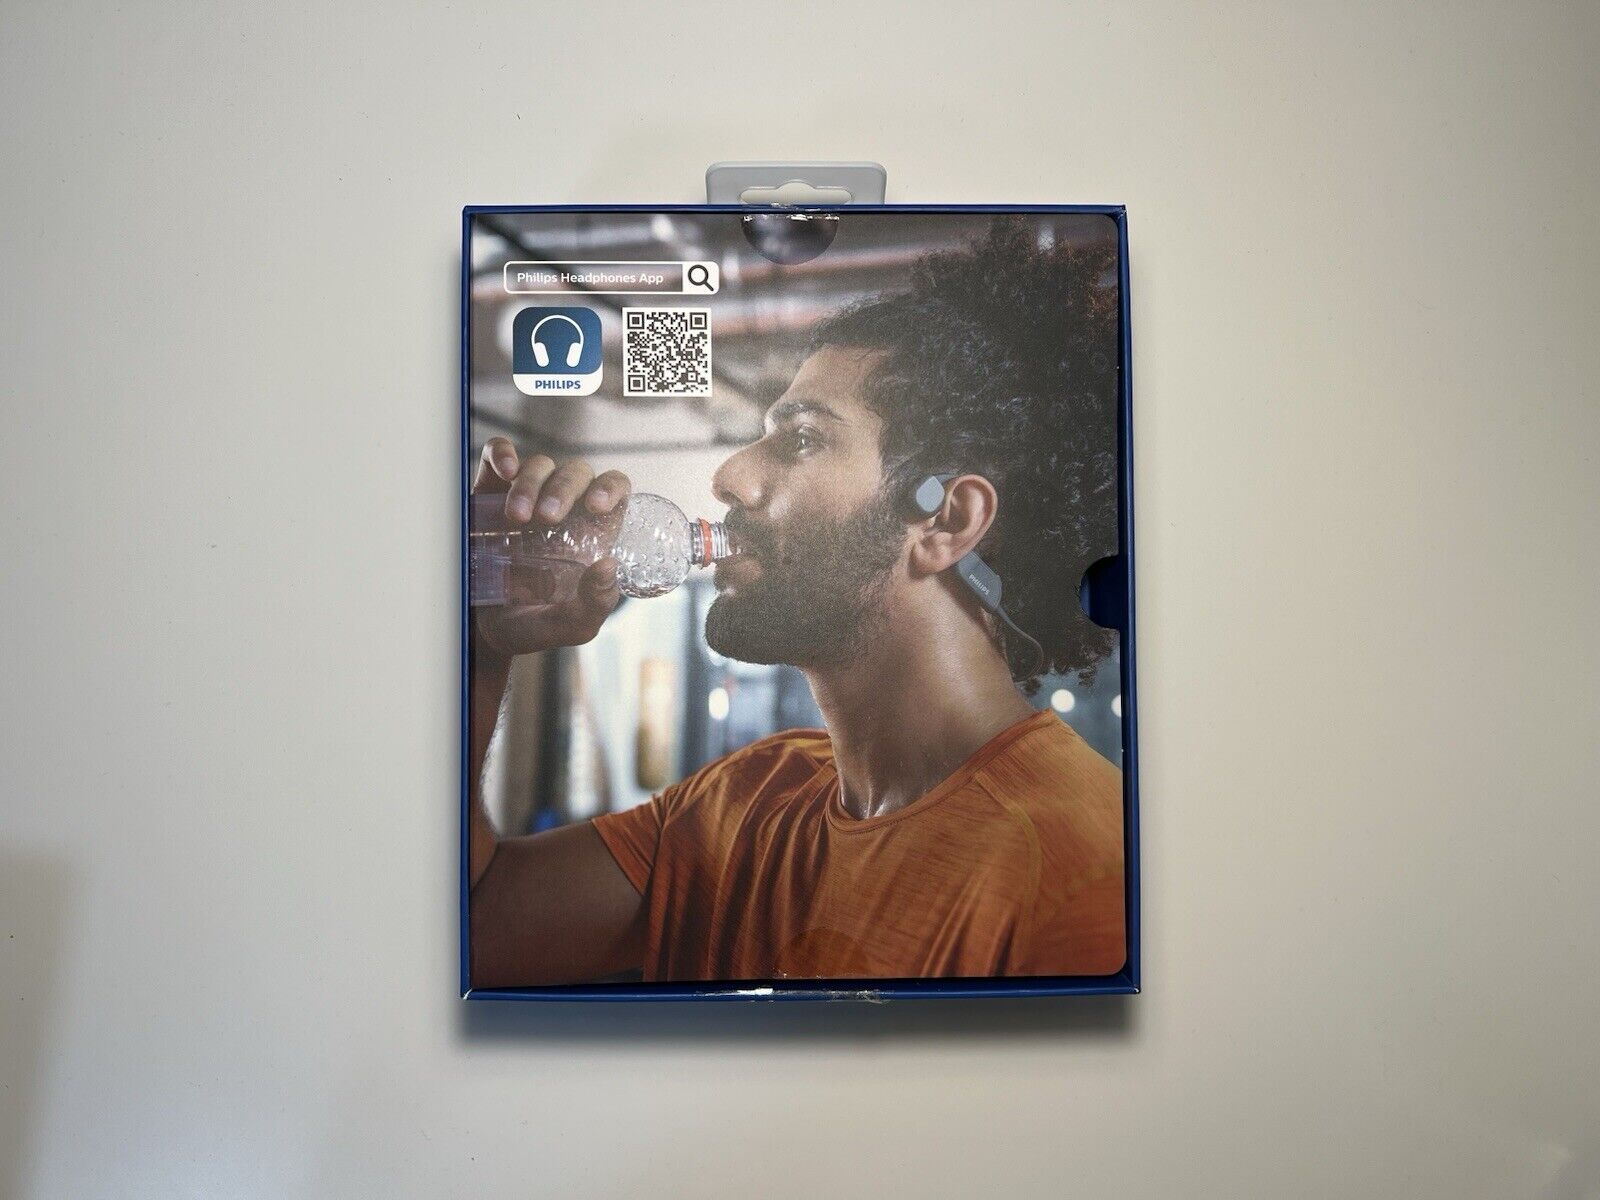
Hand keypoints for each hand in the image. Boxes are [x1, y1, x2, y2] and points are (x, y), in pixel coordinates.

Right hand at [471, 438, 631, 657]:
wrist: (482, 631)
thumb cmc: (535, 626)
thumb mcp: (573, 626)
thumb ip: (595, 603)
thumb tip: (609, 564)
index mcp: (592, 533)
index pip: (614, 490)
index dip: (611, 488)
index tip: (596, 505)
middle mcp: (564, 509)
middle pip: (577, 473)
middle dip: (564, 489)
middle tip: (546, 517)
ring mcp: (528, 497)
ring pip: (540, 464)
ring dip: (531, 483)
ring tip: (516, 517)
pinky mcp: (490, 492)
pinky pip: (499, 456)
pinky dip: (502, 453)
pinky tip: (505, 470)